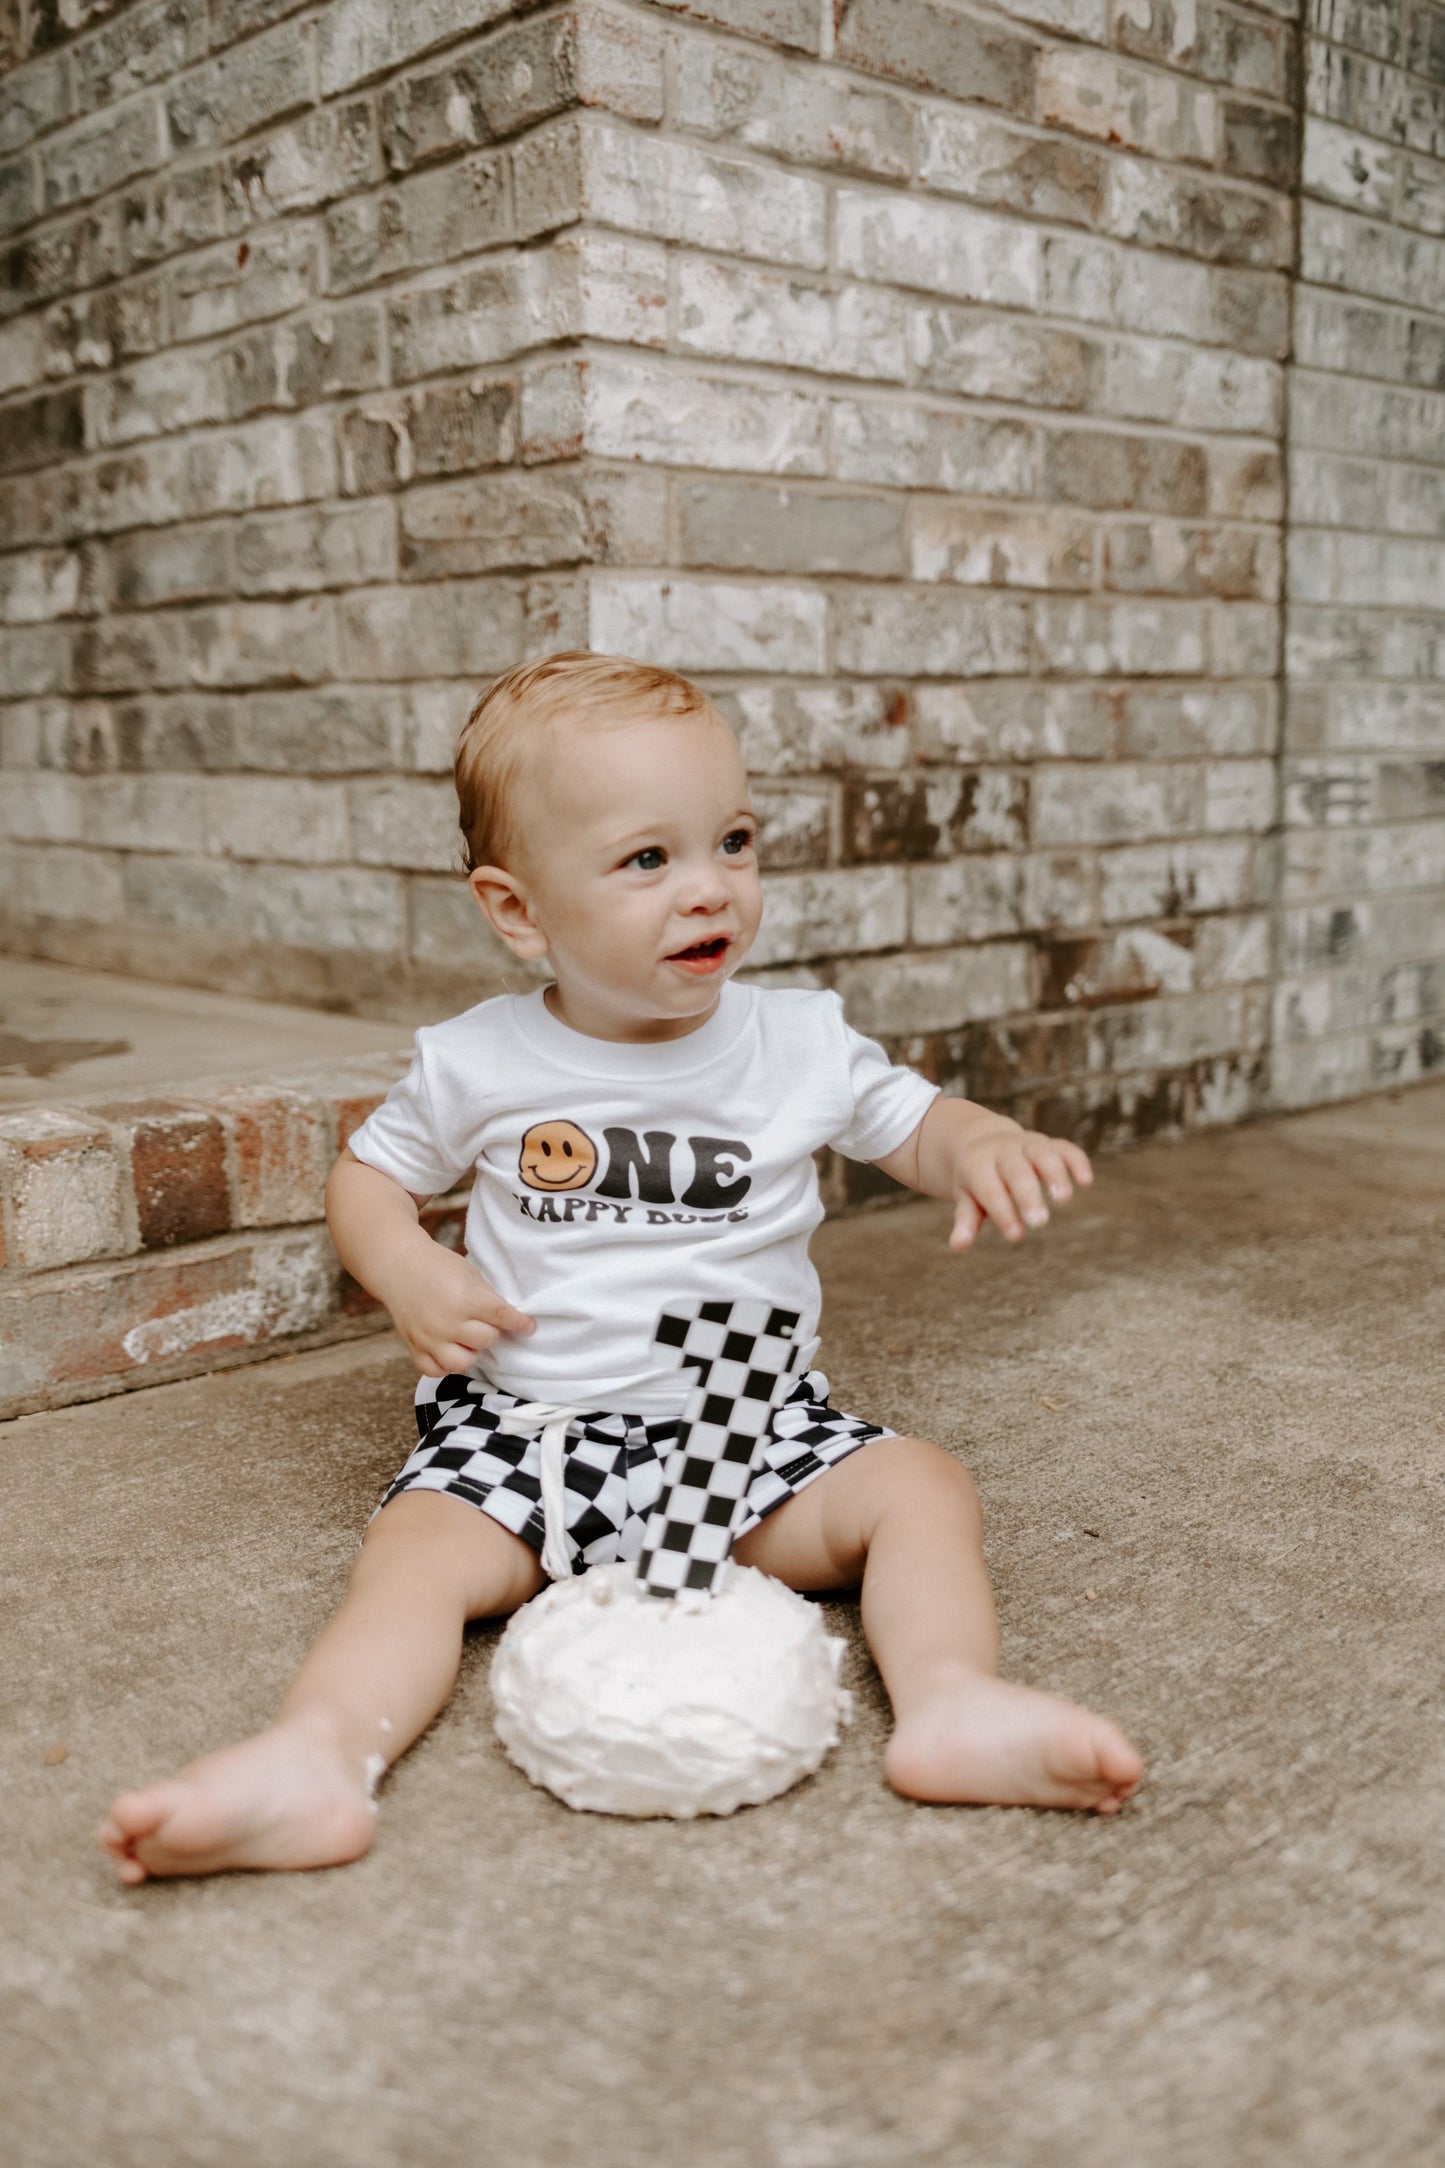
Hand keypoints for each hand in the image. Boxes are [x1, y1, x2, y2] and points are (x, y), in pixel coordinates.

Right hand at [376, 1235, 534, 1376]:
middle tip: (484, 1322)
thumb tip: (508, 1321)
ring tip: (467, 1339)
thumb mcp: (469, 1274)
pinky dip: (444, 1365)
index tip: (529, 1326)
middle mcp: (446, 1322)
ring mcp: (429, 1338)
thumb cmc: (439, 1266)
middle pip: (486, 1341)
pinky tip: (448, 1350)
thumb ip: (487, 1298)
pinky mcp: (414, 1347)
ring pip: (463, 1363)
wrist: (399, 1265)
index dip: (519, 1323)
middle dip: (490, 1331)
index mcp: (464, 1298)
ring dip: (470, 1352)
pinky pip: (435, 1371)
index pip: (500, 1317)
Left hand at [948, 1121, 1091, 1251]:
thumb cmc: (975, 1179)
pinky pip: (1065, 1148)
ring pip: (1043, 1154)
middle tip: (1039, 1222)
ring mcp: (1028, 1145)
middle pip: (1016, 1171)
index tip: (1015, 1236)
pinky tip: (1086, 1181)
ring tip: (1062, 1199)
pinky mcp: (1049, 1144)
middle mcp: (1004, 1152)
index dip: (1003, 1212)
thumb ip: (965, 1220)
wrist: (981, 1141)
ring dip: (1055, 1175)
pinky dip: (1077, 1161)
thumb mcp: (966, 1197)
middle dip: (1028, 1195)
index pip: (990, 1189)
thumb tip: (958, 1245)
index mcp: (978, 1165)